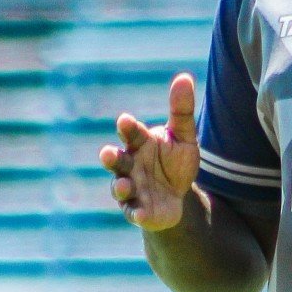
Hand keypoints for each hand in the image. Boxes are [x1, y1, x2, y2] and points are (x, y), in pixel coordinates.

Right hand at [100, 72, 201, 230]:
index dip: (127, 128)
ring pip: (120, 187)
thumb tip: (184, 77)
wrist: (179, 194)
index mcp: (140, 144)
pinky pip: (134, 213)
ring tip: (125, 186)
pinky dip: (136, 214)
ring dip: (121, 187)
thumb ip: (181, 110)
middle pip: (117, 160)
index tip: (125, 120)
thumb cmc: (175, 160)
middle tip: (107, 153)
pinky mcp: (138, 210)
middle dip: (111, 158)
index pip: (131, 133)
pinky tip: (142, 215)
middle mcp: (131, 165)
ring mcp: (132, 188)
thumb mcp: (183, 136)